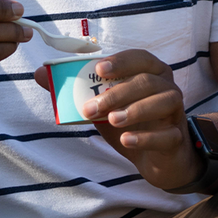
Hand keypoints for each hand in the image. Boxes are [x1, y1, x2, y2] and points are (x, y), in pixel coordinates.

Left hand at [35, 49, 201, 191]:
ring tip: (112, 120)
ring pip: (165, 101)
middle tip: (91, 107)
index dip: (122, 61)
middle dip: (119, 92)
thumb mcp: (102, 107)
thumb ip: (74, 90)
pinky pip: (166, 135)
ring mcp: (176, 114)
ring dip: (136, 109)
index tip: (99, 69)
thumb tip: (40, 73)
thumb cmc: (131, 124)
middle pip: (148, 81)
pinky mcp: (177, 139)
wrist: (156, 159)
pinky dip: (146, 136)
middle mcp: (168, 89)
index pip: (141, 58)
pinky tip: (126, 140)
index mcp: (151, 74)